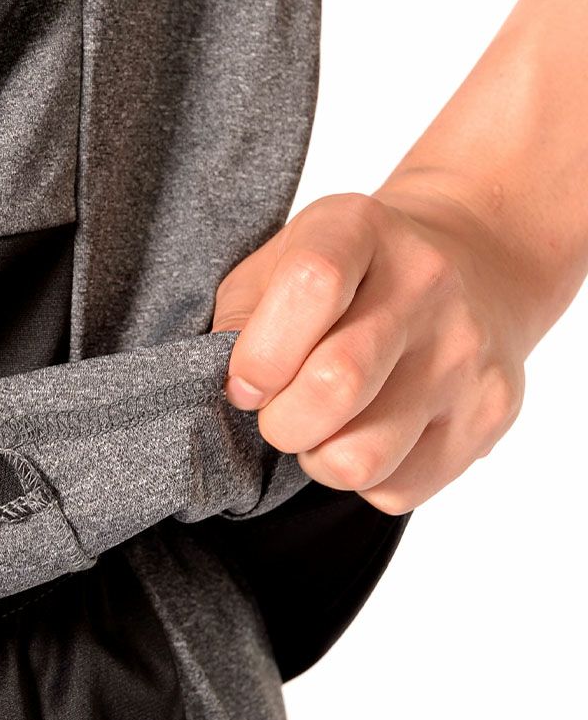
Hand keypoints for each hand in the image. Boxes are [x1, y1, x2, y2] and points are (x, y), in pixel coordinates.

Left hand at [210, 188, 538, 515]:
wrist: (474, 261)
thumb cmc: (348, 274)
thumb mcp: (280, 260)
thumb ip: (240, 313)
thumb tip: (228, 385)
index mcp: (359, 230)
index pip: (310, 285)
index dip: (260, 354)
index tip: (244, 383)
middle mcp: (426, 284)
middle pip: (336, 384)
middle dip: (280, 422)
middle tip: (278, 413)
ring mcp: (467, 351)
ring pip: (363, 456)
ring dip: (319, 459)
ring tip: (322, 430)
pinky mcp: (492, 412)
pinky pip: (400, 489)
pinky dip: (365, 482)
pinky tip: (367, 438)